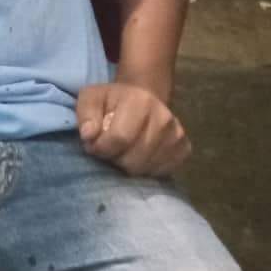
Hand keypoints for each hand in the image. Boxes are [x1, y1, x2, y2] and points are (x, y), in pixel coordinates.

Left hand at [75, 82, 191, 177]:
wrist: (143, 97)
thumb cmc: (113, 100)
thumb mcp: (92, 98)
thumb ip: (86, 114)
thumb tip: (88, 135)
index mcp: (141, 101)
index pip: (119, 138)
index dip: (101, 148)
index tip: (94, 144)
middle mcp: (164, 118)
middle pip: (132, 159)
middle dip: (114, 158)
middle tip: (110, 148)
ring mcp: (177, 134)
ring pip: (145, 169)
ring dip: (128, 165)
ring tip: (123, 150)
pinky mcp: (184, 148)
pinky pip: (160, 172)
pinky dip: (145, 169)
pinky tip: (138, 155)